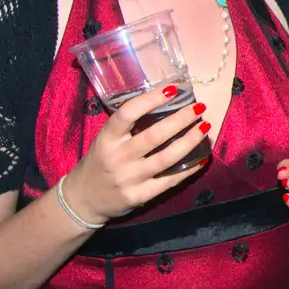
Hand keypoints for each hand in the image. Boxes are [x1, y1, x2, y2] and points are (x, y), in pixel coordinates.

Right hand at [62, 85, 209, 222]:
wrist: (83, 199)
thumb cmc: (100, 161)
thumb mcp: (105, 140)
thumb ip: (128, 126)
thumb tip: (165, 102)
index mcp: (107, 138)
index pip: (127, 114)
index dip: (151, 100)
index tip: (173, 89)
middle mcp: (117, 157)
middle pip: (154, 136)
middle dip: (180, 120)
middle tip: (199, 107)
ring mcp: (129, 178)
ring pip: (166, 158)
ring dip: (190, 141)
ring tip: (205, 128)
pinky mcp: (139, 196)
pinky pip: (170, 181)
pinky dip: (189, 168)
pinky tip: (202, 157)